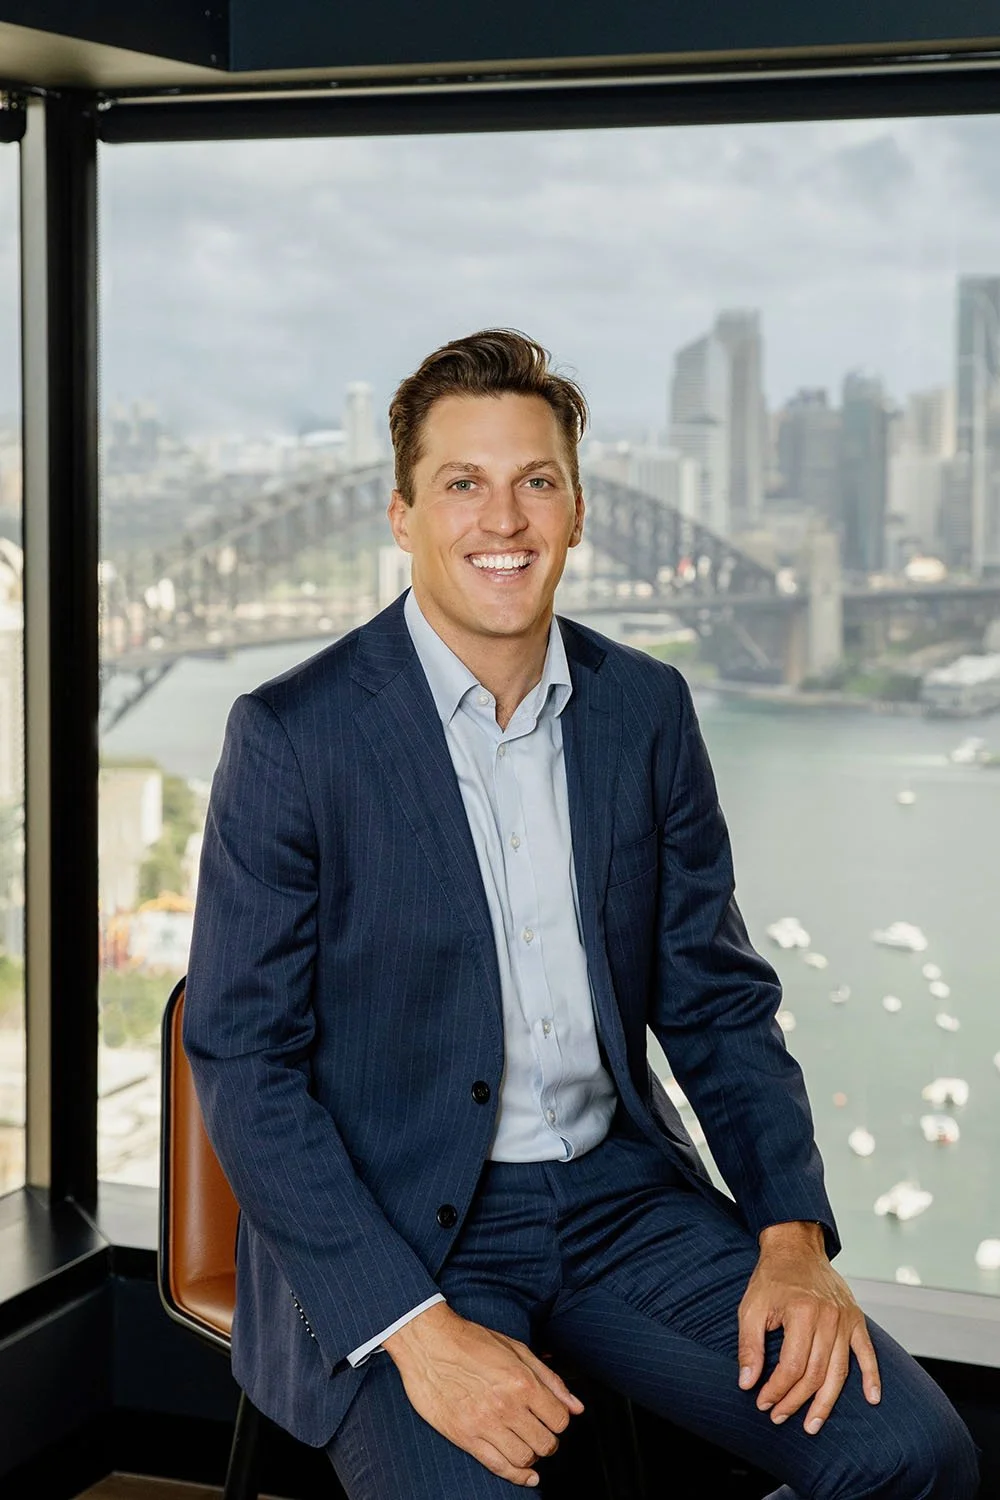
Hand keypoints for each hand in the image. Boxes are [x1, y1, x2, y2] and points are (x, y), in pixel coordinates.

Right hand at [383, 1302, 583, 1486]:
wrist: (428, 1343)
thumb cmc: (472, 1341)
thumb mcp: (517, 1349)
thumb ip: (550, 1379)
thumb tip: (577, 1407)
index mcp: (522, 1381)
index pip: (560, 1419)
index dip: (559, 1420)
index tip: (550, 1416)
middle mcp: (506, 1406)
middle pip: (545, 1443)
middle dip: (548, 1440)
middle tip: (538, 1430)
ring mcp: (485, 1424)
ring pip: (525, 1458)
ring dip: (532, 1456)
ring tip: (526, 1442)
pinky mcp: (465, 1436)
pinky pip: (498, 1466)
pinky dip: (516, 1476)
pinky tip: (525, 1474)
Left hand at [737, 1221, 880, 1434]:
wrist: (796, 1248)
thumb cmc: (771, 1278)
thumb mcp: (751, 1307)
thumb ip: (749, 1346)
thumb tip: (747, 1383)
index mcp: (801, 1312)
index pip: (791, 1366)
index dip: (776, 1390)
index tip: (762, 1402)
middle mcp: (828, 1317)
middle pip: (815, 1374)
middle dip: (795, 1401)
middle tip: (779, 1416)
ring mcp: (845, 1319)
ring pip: (839, 1372)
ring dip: (826, 1402)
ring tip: (812, 1424)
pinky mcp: (856, 1318)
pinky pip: (867, 1353)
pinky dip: (872, 1377)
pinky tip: (872, 1399)